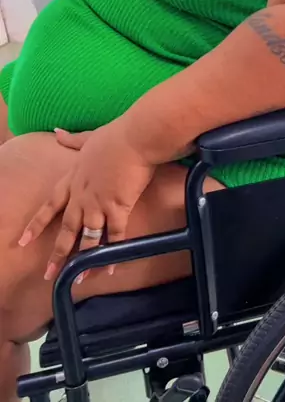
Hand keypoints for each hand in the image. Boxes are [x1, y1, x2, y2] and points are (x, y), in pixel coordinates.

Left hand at [19, 118, 155, 281]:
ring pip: (87, 238)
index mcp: (74, 179)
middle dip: (58, 253)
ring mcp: (98, 204)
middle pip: (67, 229)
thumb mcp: (89, 137)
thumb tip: (56, 132)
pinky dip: (112, 254)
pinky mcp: (117, 208)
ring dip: (83, 260)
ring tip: (79, 279)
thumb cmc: (115, 136)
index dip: (37, 224)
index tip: (24, 240)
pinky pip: (114, 237)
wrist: (135, 138)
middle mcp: (82, 195)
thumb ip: (72, 140)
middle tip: (49, 274)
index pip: (50, 205)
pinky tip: (110, 269)